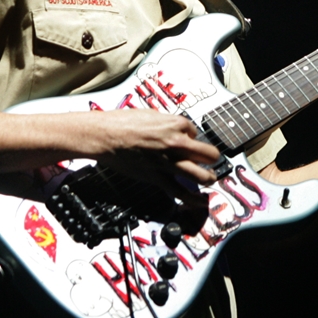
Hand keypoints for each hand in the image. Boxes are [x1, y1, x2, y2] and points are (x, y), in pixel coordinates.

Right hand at [86, 109, 220, 200]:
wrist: (105, 136)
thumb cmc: (123, 122)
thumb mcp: (152, 115)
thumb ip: (168, 124)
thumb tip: (176, 130)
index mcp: (177, 124)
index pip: (195, 132)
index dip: (191, 137)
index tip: (186, 141)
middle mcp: (177, 143)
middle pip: (209, 154)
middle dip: (211, 157)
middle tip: (210, 160)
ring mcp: (169, 162)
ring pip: (202, 175)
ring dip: (209, 178)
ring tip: (210, 179)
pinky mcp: (158, 177)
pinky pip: (180, 192)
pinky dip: (193, 199)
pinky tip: (200, 201)